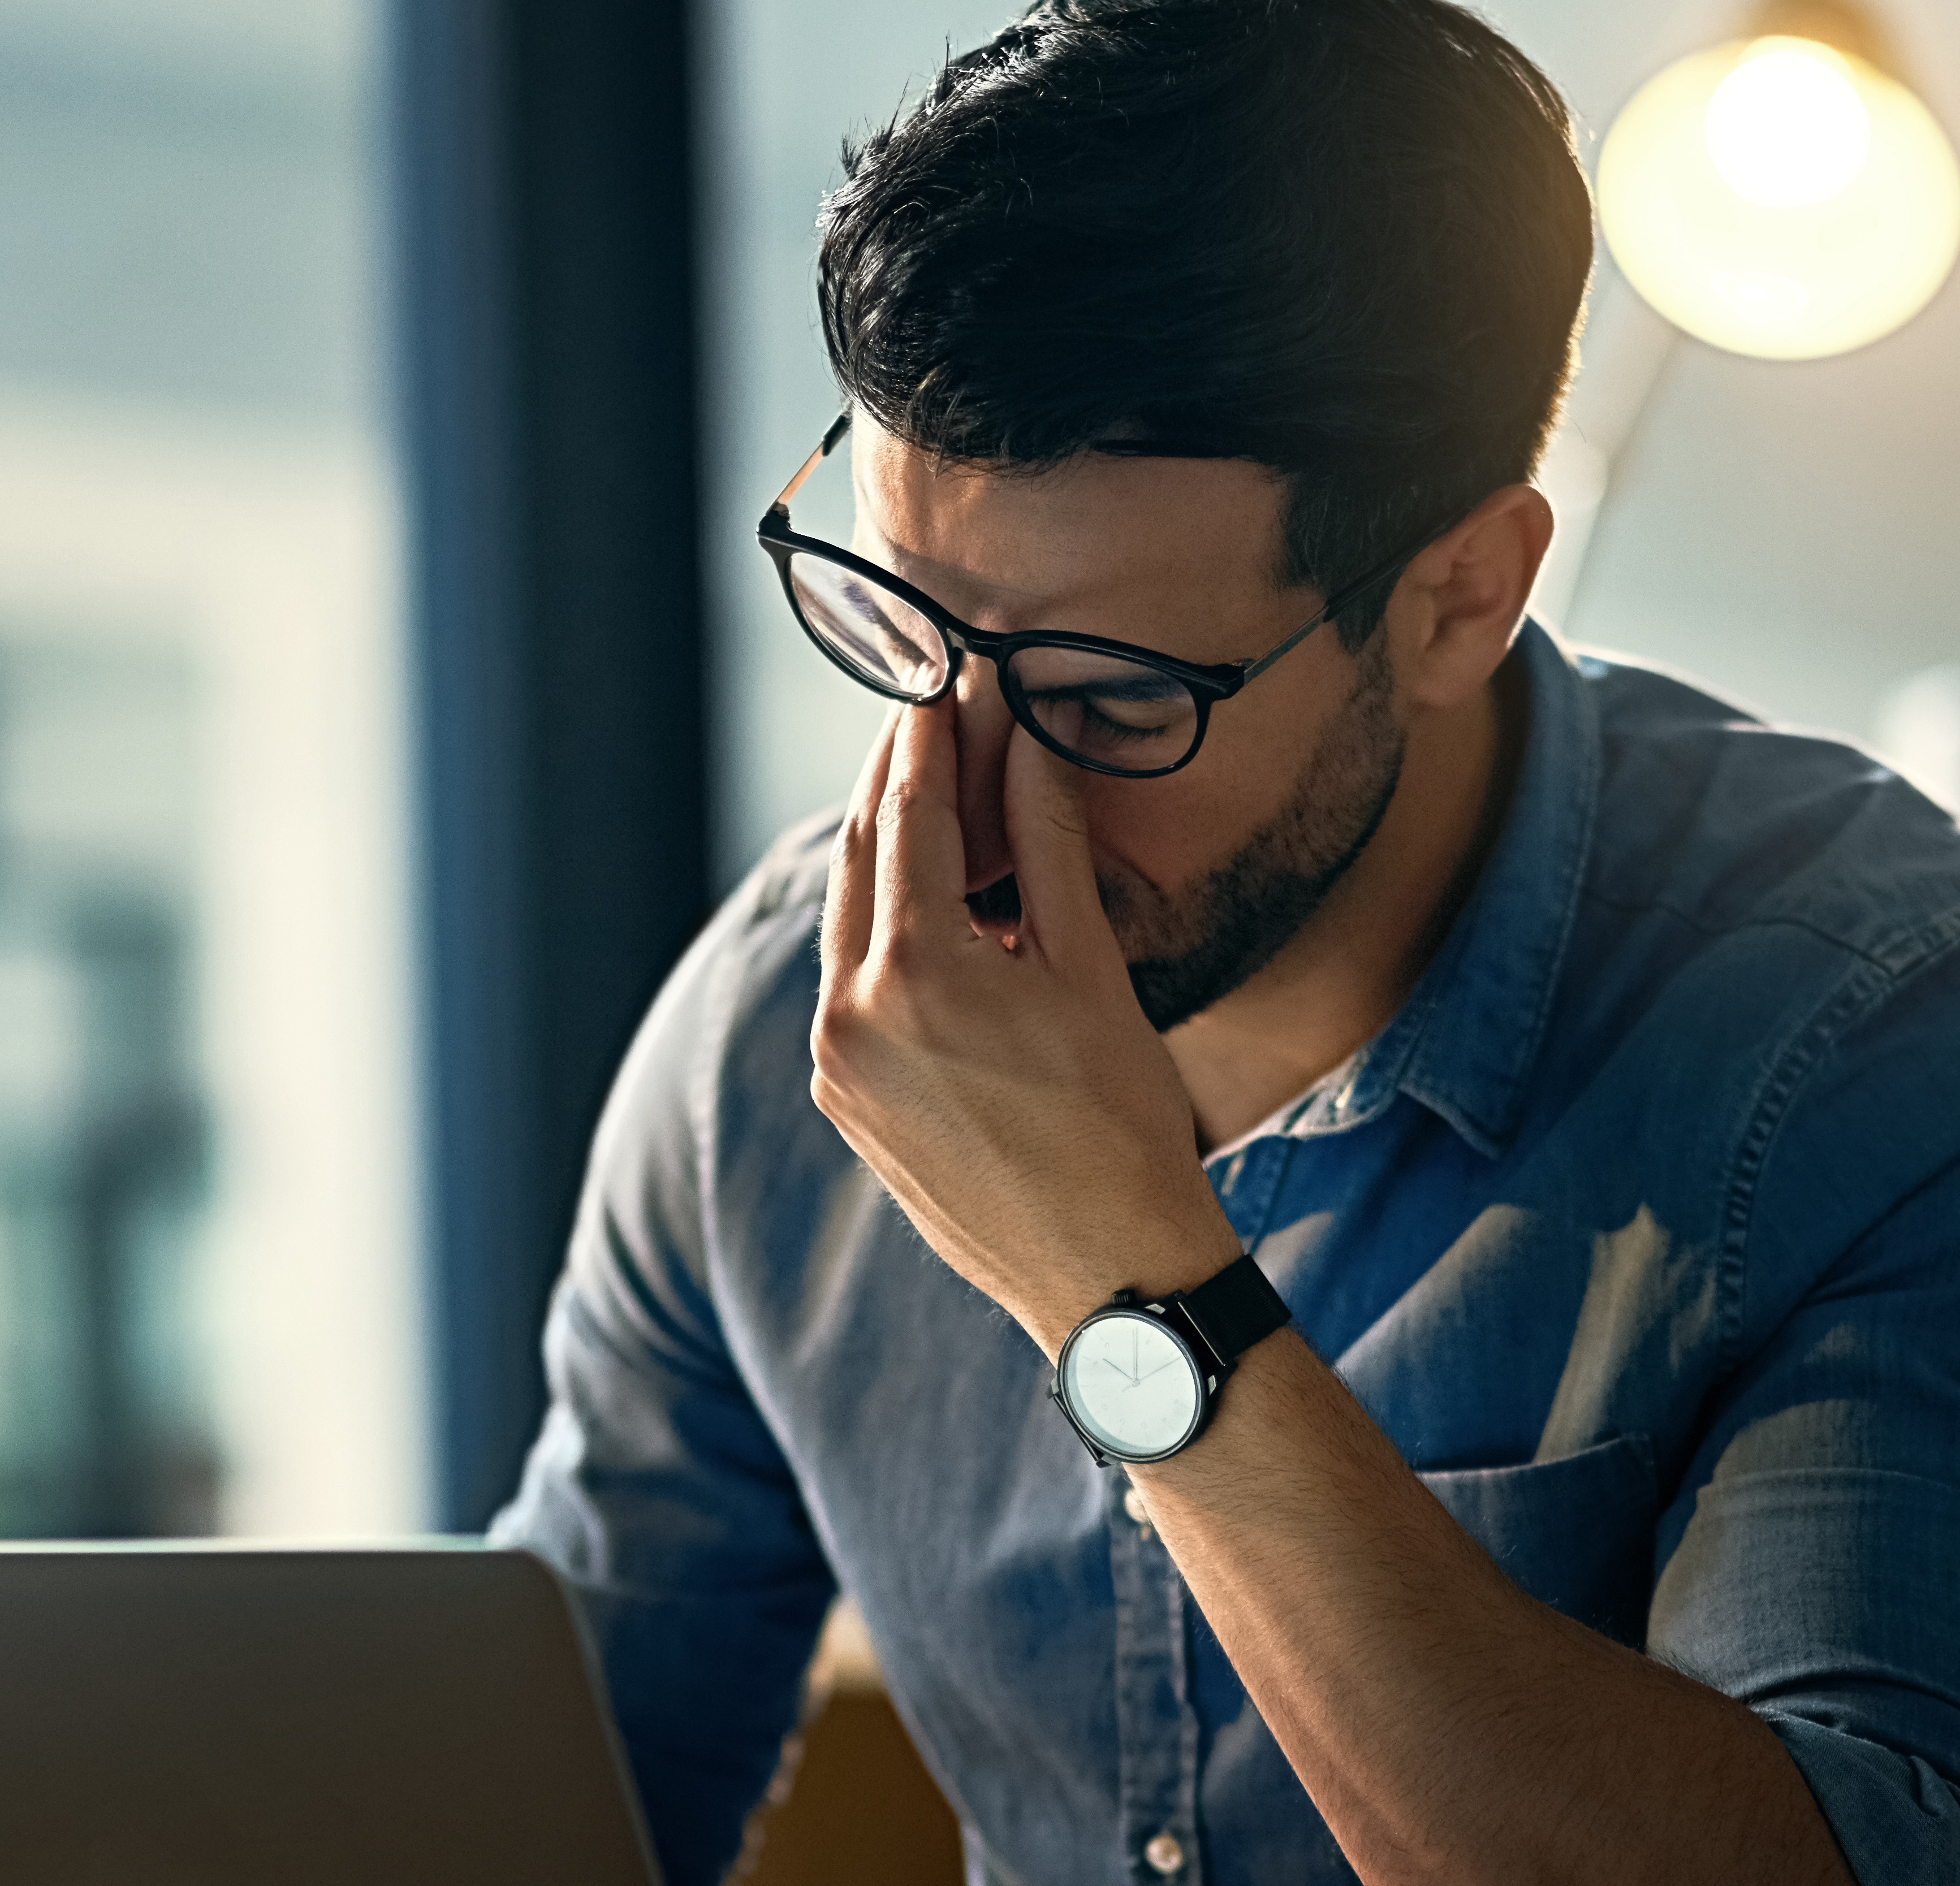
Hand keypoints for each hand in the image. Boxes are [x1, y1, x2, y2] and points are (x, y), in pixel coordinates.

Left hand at [811, 700, 1242, 1347]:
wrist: (1109, 1275)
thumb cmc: (1122, 1126)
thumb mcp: (1091, 970)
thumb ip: (1049, 846)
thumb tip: (1029, 740)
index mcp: (914, 973)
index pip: (910, 814)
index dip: (930, 735)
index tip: (944, 677)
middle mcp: (850, 1017)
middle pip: (861, 858)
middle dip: (896, 782)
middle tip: (930, 715)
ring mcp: (838, 1067)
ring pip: (850, 922)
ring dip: (888, 855)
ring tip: (936, 798)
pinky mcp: (847, 1104)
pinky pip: (853, 989)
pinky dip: (886, 933)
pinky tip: (933, 907)